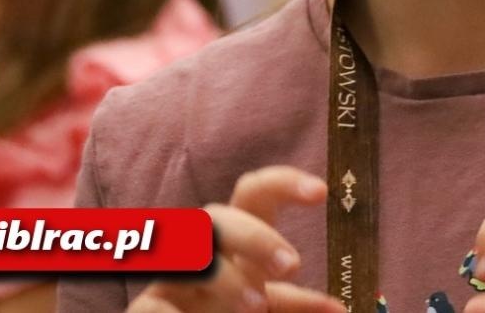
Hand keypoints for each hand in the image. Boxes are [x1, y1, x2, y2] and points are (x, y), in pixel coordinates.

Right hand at [129, 166, 341, 312]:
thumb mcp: (264, 309)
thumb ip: (292, 305)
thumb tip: (340, 308)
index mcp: (232, 245)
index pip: (253, 196)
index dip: (283, 183)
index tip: (321, 191)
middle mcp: (199, 253)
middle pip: (217, 216)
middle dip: (255, 236)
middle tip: (292, 264)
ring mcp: (169, 280)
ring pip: (191, 259)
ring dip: (225, 280)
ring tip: (257, 307)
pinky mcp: (145, 309)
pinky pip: (154, 304)